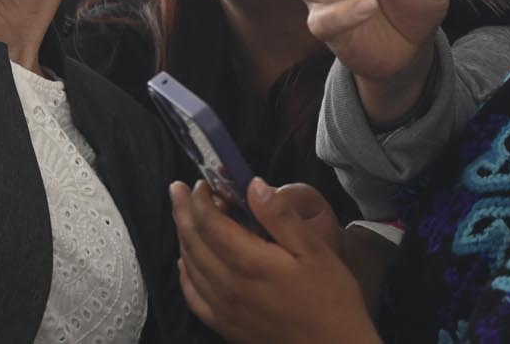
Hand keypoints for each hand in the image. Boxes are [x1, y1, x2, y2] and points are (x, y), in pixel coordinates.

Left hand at [171, 178, 378, 342]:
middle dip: (184, 210)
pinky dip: (185, 272)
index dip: (201, 199)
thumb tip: (253, 185)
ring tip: (184, 215)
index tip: (203, 183)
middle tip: (178, 189)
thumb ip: (280, 215)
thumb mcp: (314, 249)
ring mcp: (224, 309)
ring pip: (189, 265)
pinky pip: (193, 295)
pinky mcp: (225, 326)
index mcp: (249, 262)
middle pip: (193, 241)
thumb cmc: (331, 298)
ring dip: (183, 236)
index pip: (209, 222)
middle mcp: (228, 286)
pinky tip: (187, 261)